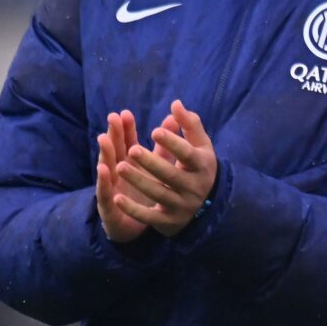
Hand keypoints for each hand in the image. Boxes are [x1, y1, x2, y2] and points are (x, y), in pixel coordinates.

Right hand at [95, 109, 167, 242]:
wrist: (133, 227)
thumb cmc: (143, 192)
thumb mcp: (154, 169)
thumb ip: (163, 146)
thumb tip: (173, 120)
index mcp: (129, 164)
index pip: (126, 143)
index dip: (126, 129)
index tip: (125, 113)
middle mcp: (117, 174)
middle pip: (114, 151)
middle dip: (113, 134)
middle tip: (112, 118)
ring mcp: (111, 189)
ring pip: (107, 169)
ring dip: (105, 153)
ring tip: (104, 139)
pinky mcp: (109, 206)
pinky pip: (106, 193)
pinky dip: (104, 182)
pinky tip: (104, 171)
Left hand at [113, 101, 218, 237]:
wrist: (210, 205)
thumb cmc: (199, 166)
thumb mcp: (201, 145)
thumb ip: (190, 124)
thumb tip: (175, 104)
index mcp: (202, 166)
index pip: (187, 154)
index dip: (172, 143)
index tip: (153, 130)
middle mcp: (194, 187)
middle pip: (170, 175)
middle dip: (151, 162)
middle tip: (131, 150)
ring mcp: (182, 205)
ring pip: (158, 193)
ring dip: (138, 181)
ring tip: (119, 167)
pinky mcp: (169, 221)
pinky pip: (149, 216)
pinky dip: (132, 209)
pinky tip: (116, 198)